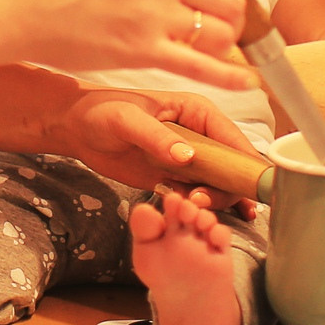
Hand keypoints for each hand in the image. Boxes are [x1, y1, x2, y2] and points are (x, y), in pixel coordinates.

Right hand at [0, 0, 262, 91]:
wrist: (19, 5)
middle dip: (238, 13)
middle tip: (230, 20)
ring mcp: (154, 15)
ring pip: (222, 33)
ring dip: (227, 42)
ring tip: (215, 44)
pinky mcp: (143, 52)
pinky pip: (203, 67)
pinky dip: (231, 77)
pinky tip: (245, 81)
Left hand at [48, 88, 252, 196]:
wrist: (77, 129)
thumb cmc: (101, 111)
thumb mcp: (127, 120)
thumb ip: (156, 137)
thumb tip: (188, 157)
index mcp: (197, 111)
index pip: (233, 138)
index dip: (245, 164)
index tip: (247, 189)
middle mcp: (200, 135)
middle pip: (232, 168)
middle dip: (225, 189)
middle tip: (198, 201)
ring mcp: (189, 158)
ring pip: (218, 185)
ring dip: (211, 201)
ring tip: (189, 207)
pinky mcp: (174, 177)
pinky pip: (196, 196)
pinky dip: (195, 207)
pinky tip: (185, 213)